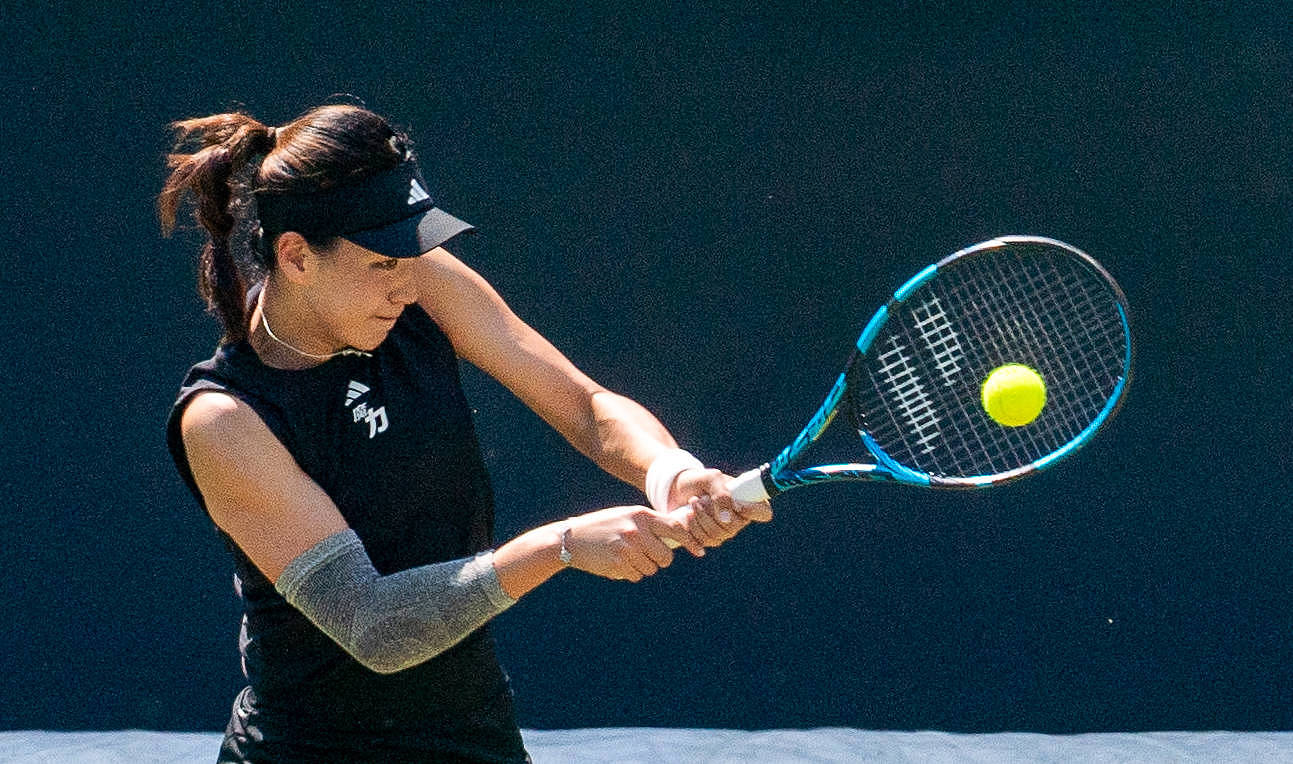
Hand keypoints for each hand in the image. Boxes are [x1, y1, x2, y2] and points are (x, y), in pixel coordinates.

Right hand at [564, 506, 705, 581]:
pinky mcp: (619, 563)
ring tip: (624, 555)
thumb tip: (679, 533)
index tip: (700, 551)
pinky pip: (636, 575)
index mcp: (641, 515)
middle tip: (646, 554)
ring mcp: (628, 547)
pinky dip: (629, 572)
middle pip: (666, 556)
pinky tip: (615, 562)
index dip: (691, 541)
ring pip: (652, 568)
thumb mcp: (627, 516)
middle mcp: (637, 530)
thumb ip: (649, 523)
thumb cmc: (603, 526)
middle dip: (659, 559)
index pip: (675, 528)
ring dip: (642, 566)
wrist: (571, 538)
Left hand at [670, 468, 772, 546]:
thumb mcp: (711, 478)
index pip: (764, 512)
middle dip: (712, 512)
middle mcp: (739, 519)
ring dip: (700, 518)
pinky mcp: (708, 539)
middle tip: (701, 499)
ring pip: (717, 535)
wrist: (677, 489)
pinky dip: (693, 527)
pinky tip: (687, 515)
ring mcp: (724, 531)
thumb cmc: (700, 481)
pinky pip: (704, 541)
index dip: (753, 511)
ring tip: (693, 502)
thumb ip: (721, 494)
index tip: (736, 503)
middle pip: (734, 527)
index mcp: (746, 501)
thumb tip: (727, 519)